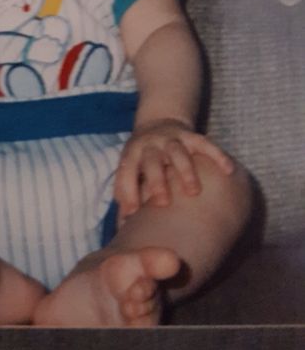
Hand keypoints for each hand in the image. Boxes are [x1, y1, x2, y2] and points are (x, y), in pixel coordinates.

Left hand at [114, 120, 233, 218]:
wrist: (157, 122)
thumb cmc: (142, 158)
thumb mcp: (129, 169)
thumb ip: (126, 194)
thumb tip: (122, 227)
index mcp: (132, 154)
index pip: (126, 172)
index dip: (128, 192)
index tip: (132, 214)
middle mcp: (150, 144)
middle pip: (152, 161)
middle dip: (156, 180)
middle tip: (162, 203)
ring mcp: (170, 139)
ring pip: (178, 152)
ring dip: (185, 170)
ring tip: (194, 191)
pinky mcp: (189, 135)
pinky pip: (205, 143)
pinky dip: (217, 155)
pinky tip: (228, 170)